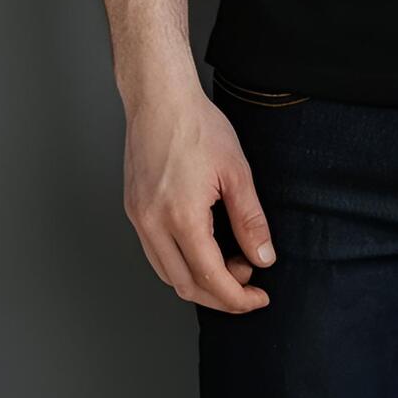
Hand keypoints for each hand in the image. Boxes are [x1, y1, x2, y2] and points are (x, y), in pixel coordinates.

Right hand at [122, 75, 274, 313]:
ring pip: (167, 274)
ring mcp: (139, 218)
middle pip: (186, 285)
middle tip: (248, 284)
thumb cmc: (197, 126)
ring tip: (230, 262)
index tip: (258, 298)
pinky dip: (181, 262)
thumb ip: (250, 220)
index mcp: (181, 216)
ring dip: (199, 280)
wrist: (160, 98)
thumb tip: (263, 258)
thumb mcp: (236, 172)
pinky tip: (203, 248)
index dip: (237, 298)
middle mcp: (153, 224)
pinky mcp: (134, 210)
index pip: (210, 278)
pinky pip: (156, 253)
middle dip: (220, 295)